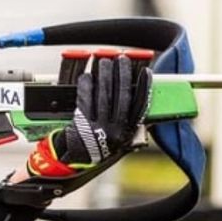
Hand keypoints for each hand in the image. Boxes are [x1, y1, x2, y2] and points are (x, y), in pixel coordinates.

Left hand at [25, 53, 150, 178]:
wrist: (76, 161)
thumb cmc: (98, 145)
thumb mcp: (118, 137)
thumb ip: (127, 119)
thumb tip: (136, 94)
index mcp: (128, 132)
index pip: (140, 106)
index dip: (144, 87)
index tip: (146, 71)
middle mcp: (116, 131)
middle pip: (122, 96)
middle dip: (122, 74)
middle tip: (121, 59)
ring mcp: (99, 128)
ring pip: (104, 96)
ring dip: (104, 75)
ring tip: (105, 62)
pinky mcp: (82, 125)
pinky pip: (85, 101)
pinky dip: (86, 86)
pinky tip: (87, 76)